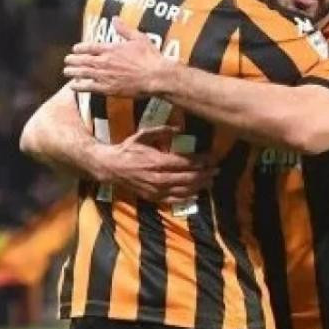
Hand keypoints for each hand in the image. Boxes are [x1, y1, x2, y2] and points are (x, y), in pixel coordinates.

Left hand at [65, 17, 170, 97]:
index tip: (75, 49)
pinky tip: (73, 86)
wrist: (156, 76)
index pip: (90, 47)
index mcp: (111, 48)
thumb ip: (124, 29)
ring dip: (72, 72)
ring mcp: (104, 75)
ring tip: (66, 72)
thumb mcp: (139, 38)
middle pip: (83, 60)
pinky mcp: (107, 88)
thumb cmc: (150, 58)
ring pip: (82, 73)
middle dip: (73, 60)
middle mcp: (104, 61)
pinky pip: (88, 87)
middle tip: (67, 61)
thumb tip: (115, 19)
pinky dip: (79, 86)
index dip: (80, 48)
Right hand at [94, 126, 213, 204]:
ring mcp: (156, 189)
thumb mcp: (143, 135)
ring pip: (183, 190)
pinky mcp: (153, 197)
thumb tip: (180, 128)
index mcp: (157, 161)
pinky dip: (187, 197)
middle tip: (217, 170)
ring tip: (211, 181)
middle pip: (188, 177)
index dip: (201, 161)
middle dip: (205, 174)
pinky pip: (173, 200)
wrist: (111, 167)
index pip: (185, 162)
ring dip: (200, 186)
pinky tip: (196, 194)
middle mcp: (159, 177)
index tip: (212, 158)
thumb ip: (162, 131)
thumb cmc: (128, 149)